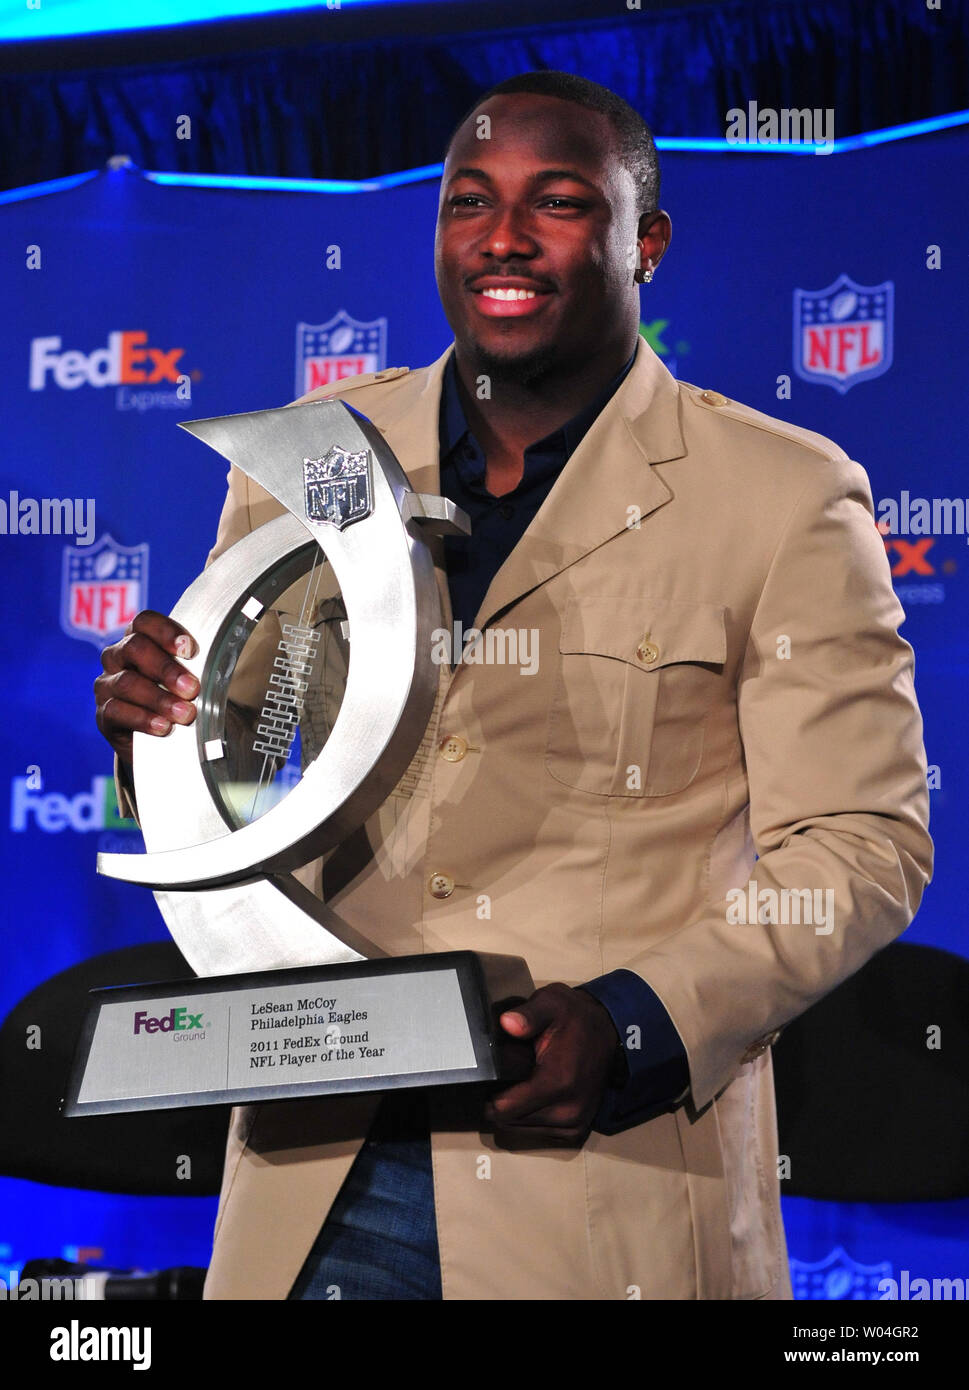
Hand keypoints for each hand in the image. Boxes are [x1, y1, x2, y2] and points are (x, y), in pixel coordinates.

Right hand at [94, 610, 199, 762]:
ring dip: (160, 698)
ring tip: (185, 714)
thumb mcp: (184, 680)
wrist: (155, 742)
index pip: (144, 622)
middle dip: (167, 668)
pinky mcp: (103, 715)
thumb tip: (221, 664)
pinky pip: (116, 711)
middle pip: (135, 648)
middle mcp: (117, 657)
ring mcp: (107, 685)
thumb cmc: (175, 699)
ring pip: (127, 683)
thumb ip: (194, 667)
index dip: (166, 631)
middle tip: (192, 688)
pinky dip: (143, 719)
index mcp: (137, 640)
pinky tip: (163, 728)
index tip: (190, 650)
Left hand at [483, 982, 621, 1141]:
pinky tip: (534, 1094)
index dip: (489, 1093)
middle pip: (508, 1121)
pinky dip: (528, 1117)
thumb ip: (528, 1014)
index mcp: (558, 1082)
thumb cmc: (576, 1019)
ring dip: (514, 1110)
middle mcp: (567, 1110)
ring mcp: (573, 1124)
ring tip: (522, 1082)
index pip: (504, 1109)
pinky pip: (536, 1133)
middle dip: (501, 1100)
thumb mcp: (552, 1004)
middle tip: (507, 1074)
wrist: (608, 1033)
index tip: (492, 1075)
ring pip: (519, 1129)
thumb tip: (508, 1023)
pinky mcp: (575, 1131)